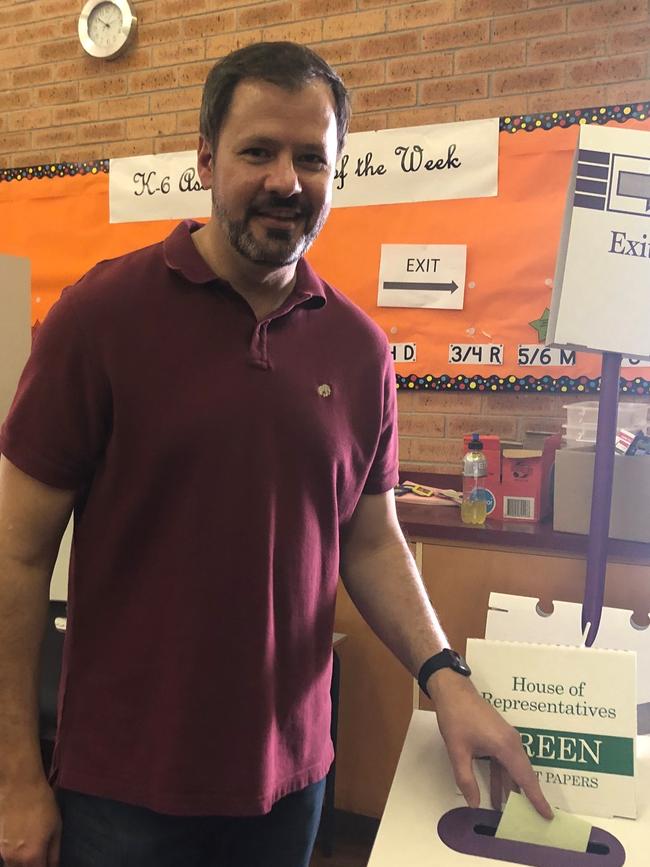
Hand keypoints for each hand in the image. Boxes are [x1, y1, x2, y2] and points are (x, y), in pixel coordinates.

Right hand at [0, 778, 60, 866]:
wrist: (18, 786)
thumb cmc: (40, 804)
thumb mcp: (56, 828)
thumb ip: (54, 853)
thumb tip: (54, 865)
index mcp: (32, 857)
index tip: (49, 863)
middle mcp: (14, 859)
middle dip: (35, 866)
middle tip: (41, 855)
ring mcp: (2, 852)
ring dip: (23, 863)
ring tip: (31, 846)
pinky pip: (6, 857)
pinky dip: (14, 855)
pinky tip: (21, 840)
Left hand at [429, 669, 552, 819]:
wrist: (453, 689)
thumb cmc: (456, 717)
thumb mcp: (458, 751)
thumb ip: (466, 779)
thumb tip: (474, 804)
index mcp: (506, 746)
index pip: (526, 777)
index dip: (537, 798)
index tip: (548, 816)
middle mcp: (512, 742)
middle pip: (524, 774)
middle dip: (528, 797)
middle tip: (532, 820)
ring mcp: (507, 738)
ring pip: (514, 769)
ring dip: (512, 789)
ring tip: (512, 813)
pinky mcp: (500, 736)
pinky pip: (506, 761)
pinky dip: (503, 778)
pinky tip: (497, 794)